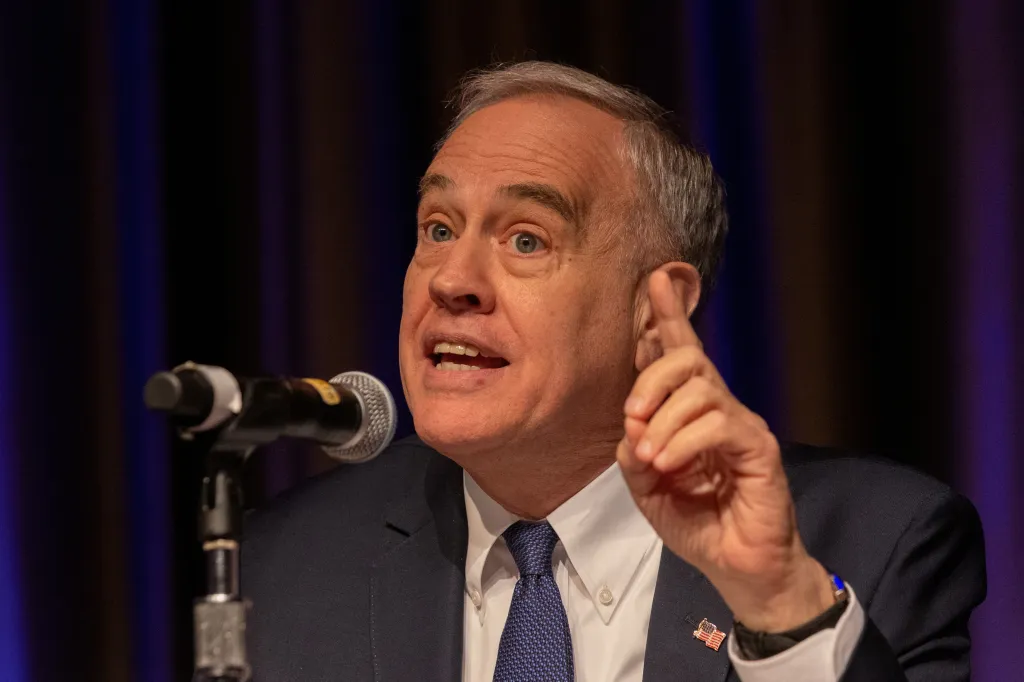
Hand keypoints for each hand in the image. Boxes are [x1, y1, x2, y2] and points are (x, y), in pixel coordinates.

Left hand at [617, 270, 832, 631]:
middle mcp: (719, 409)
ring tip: (651, 458)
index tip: (659, 279)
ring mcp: (741, 425)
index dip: (670, 316)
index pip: (682, 355)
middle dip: (652, 376)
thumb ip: (634, 452)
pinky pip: (718, 423)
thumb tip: (631, 425)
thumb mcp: (648, 487)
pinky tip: (669, 463)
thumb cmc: (697, 523)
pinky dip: (683, 441)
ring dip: (663, 421)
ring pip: (700, 389)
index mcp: (692, 413)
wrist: (736, 566)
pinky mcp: (758, 447)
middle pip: (688, 358)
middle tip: (632, 414)